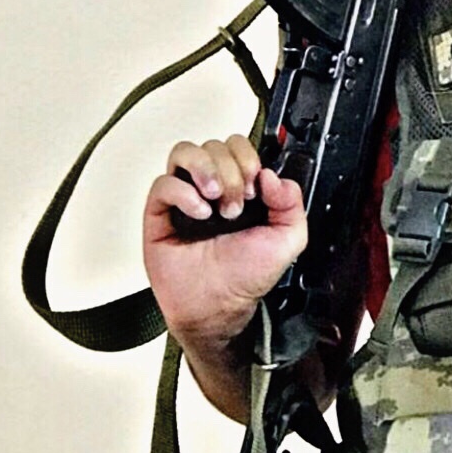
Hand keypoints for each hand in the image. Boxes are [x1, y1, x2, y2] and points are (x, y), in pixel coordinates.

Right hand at [144, 135, 307, 357]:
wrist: (218, 306)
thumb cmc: (245, 277)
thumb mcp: (287, 240)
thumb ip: (292, 204)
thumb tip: (273, 176)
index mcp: (241, 189)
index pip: (239, 147)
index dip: (248, 158)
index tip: (255, 187)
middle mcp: (212, 188)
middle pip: (214, 146)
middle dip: (231, 170)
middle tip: (237, 203)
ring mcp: (185, 198)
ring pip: (184, 152)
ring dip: (205, 168)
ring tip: (217, 196)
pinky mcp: (160, 213)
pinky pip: (163, 183)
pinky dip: (183, 192)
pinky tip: (200, 213)